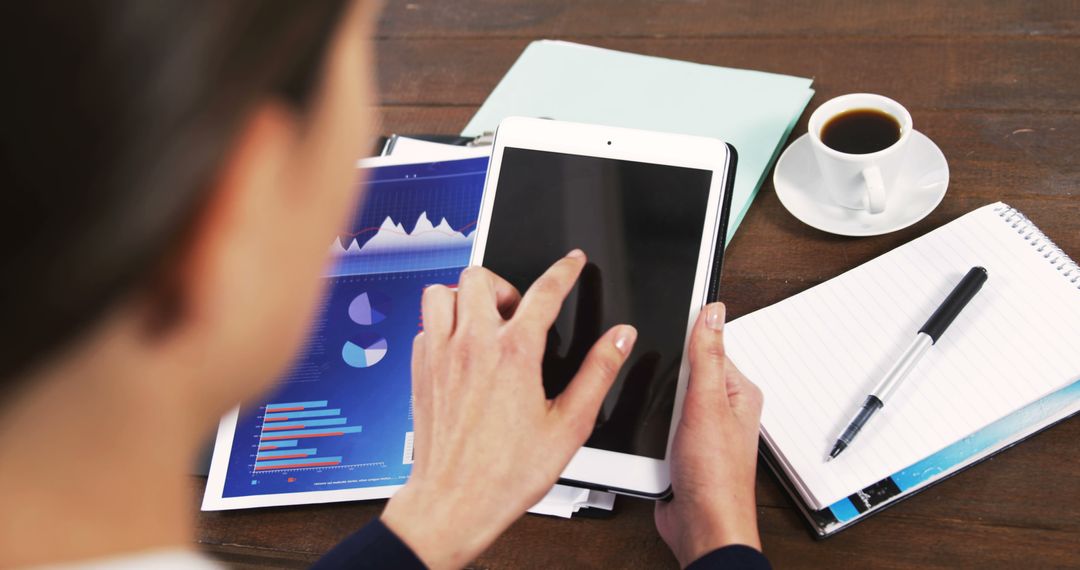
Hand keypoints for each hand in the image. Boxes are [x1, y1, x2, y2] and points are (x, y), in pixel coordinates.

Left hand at [381, 250, 636, 568]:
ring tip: (486, 321)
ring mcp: (440, 355)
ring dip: (465, 297)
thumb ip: (598, 373)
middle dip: (505, 284)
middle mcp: (472, 345)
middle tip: (519, 311)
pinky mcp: (420, 371)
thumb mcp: (569, 425)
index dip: (565, 270)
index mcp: (513, 353)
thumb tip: (620, 339)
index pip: (544, 291)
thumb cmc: (507, 472)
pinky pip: (425, 326)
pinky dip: (443, 326)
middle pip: (481, 276)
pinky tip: (460, 349)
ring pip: (441, 291)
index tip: (572, 262)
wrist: (454, 502)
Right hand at [655, 302, 763, 565]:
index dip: (683, 341)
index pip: (708, 346)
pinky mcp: (680, 445)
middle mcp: (721, 408)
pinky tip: (652, 436)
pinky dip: (650, 427)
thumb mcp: (707, 404)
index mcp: (738, 392)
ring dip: (655, 407)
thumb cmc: (716, 477)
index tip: (663, 334)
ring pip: (666, 399)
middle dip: (665, 380)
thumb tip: (712, 312)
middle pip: (683, 372)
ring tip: (662, 423)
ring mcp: (700, 427)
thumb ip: (706, 355)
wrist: (701, 527)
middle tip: (666, 398)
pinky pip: (658, 423)